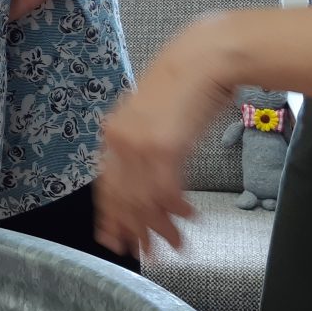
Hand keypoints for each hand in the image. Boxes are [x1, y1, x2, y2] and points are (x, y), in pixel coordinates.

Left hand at [93, 15, 240, 256]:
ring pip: (144, 201)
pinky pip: (166, 192)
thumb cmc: (183, 81)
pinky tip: (187, 218)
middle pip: (123, 199)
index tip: (114, 238)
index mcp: (113, 131)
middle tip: (146, 253)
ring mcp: (141, 145)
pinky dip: (176, 211)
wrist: (204, 57)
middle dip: (135, 230)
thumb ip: (140, 142)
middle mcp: (121, 140)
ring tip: (174, 246)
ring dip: (160, 227)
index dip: (112, 216)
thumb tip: (144, 175)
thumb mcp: (148, 113)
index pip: (107, 185)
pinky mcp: (165, 148)